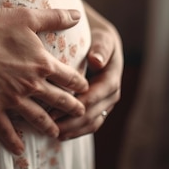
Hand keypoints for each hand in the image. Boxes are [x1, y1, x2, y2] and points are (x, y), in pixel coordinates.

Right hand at [0, 7, 89, 154]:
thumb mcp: (26, 17)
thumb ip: (55, 17)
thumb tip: (79, 15)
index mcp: (41, 63)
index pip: (69, 78)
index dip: (80, 84)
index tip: (85, 89)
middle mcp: (31, 85)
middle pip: (58, 101)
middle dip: (72, 108)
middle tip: (80, 114)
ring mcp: (12, 99)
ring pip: (37, 118)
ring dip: (49, 127)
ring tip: (56, 134)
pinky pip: (6, 130)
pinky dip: (14, 141)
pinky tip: (19, 150)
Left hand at [52, 5, 122, 139]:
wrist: (94, 38)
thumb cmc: (92, 33)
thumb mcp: (99, 35)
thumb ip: (100, 46)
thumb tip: (97, 61)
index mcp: (113, 70)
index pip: (103, 90)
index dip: (86, 100)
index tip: (66, 107)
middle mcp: (112, 88)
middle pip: (98, 110)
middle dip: (77, 119)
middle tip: (54, 124)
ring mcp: (105, 100)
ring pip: (94, 120)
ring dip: (76, 129)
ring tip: (55, 133)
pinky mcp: (96, 106)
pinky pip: (89, 122)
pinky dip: (76, 130)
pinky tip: (59, 134)